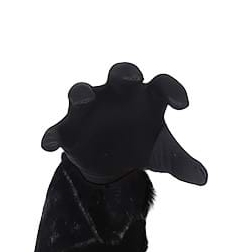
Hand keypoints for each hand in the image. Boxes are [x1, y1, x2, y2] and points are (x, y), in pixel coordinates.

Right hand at [40, 59, 207, 185]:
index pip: (162, 85)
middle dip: (125, 73)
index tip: (184, 105)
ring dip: (80, 92)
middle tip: (133, 77)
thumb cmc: (142, 145)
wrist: (112, 161)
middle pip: (120, 75)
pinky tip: (48, 145)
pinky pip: (57, 128)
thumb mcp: (165, 157)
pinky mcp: (69, 128)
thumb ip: (183, 164)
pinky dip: (52, 134)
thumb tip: (202, 177)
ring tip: (82, 98)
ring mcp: (90, 108)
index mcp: (145, 97)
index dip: (173, 90)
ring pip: (81, 92)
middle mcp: (116, 95)